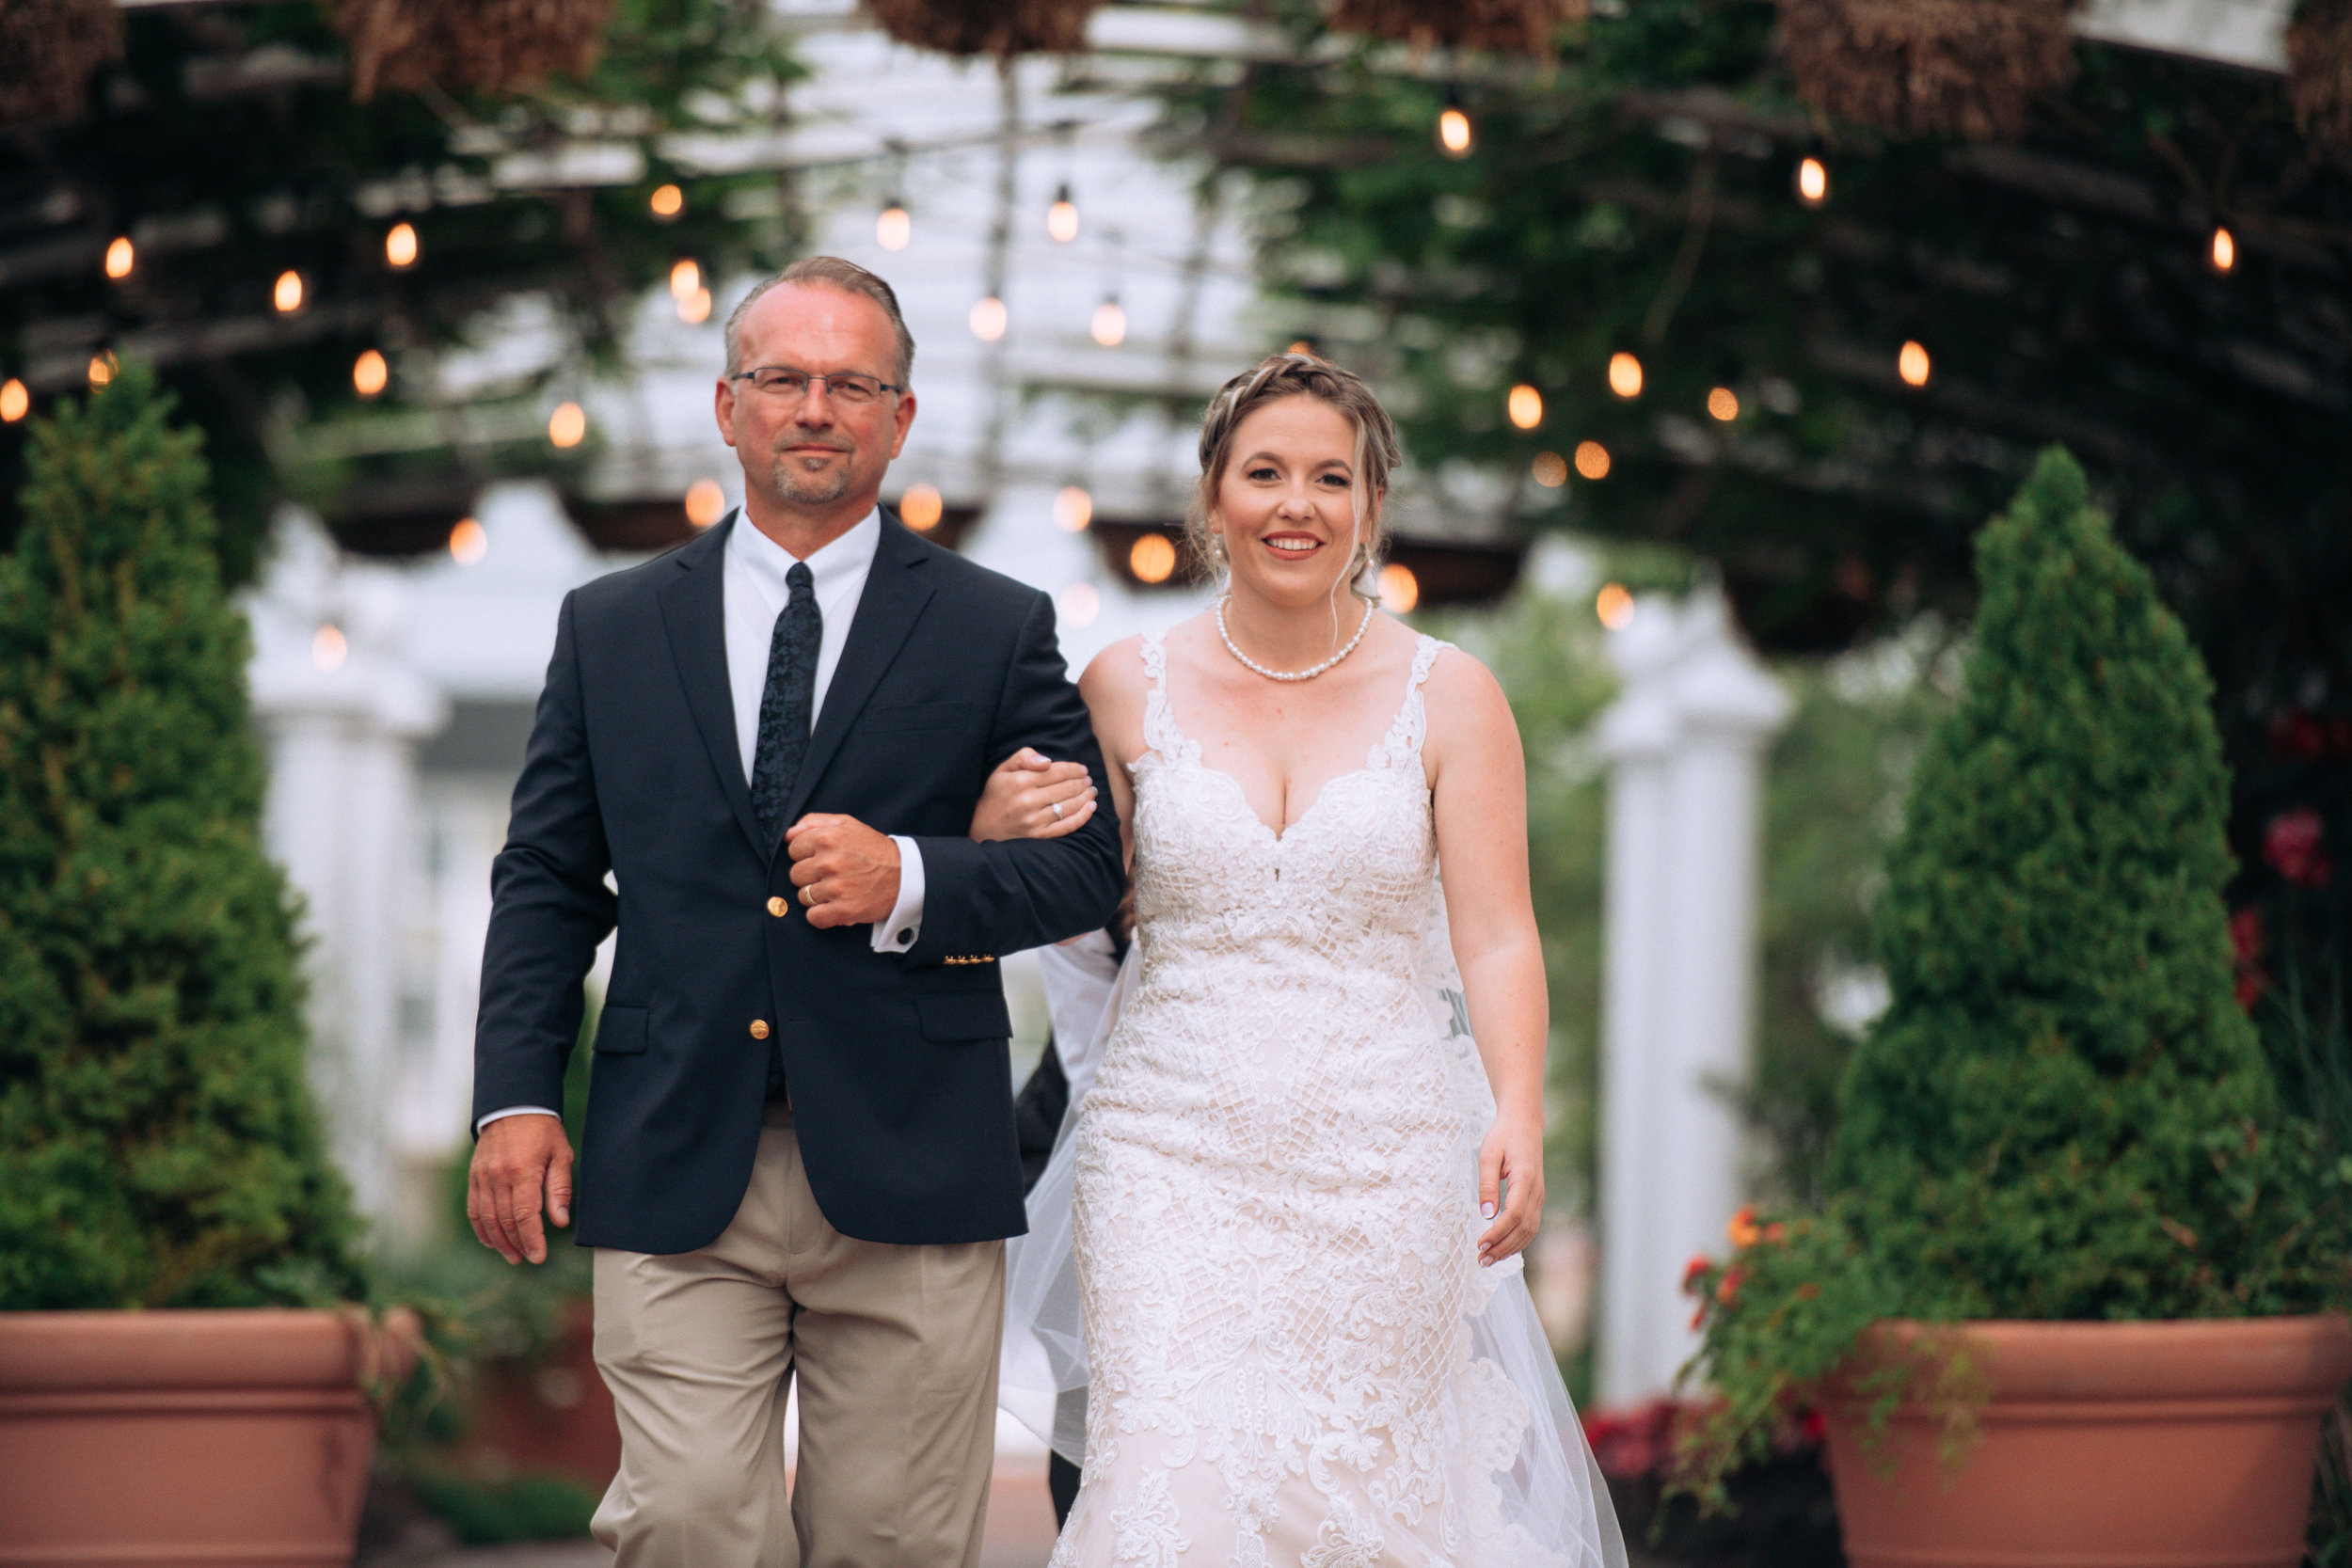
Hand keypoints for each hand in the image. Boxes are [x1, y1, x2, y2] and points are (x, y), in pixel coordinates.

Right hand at [468, 1113, 573, 1264]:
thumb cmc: (543, 1132)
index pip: (525, 1215)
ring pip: (487, 1219)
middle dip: (518, 1244)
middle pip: (506, 1221)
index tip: (539, 1257)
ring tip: (513, 1256)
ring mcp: (483, 1177)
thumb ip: (559, 1190)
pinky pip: (474, 1209)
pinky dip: (481, 1229)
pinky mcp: (475, 1177)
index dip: (532, 1239)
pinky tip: (492, 1241)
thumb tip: (560, 1222)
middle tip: (529, 1258)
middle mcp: (499, 1176)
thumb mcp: (561, 1155)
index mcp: (523, 1171)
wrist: (514, 1106)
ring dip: (499, 1242)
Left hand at [785, 813, 900, 926]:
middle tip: (830, 875)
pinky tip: (834, 906)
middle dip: (810, 876)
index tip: (821, 858)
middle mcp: (829, 862)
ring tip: (836, 890)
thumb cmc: (873, 849)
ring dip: (817, 896)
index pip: (793, 848)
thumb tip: (788, 833)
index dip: (806, 854)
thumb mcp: (848, 824)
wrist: (905, 876)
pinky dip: (822, 915)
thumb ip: (814, 822)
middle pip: (795, 874)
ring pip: (803, 896)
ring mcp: (835, 888)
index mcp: (828, 837)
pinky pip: (813, 917)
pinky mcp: (842, 910)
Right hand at [970, 747, 1096, 841]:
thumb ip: (1024, 757)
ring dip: (1086, 797)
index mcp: (1020, 781)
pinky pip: (1067, 826)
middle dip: (1082, 782)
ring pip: (1069, 806)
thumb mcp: (1003, 770)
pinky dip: (1083, 816)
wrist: (982, 827)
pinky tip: (1091, 808)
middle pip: (1066, 788)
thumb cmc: (996, 794)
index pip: (1056, 771)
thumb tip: (1047, 761)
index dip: (1074, 769)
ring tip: (1092, 791)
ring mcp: (1034, 820)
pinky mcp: (1039, 836)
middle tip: (1088, 780)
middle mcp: (1028, 801)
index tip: (1082, 769)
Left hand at [1476, 1110, 1544, 1267]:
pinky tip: (1502, 1249)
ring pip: (1530, 1231)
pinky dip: (1518, 1241)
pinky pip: (1531, 1226)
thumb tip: (1486, 1215)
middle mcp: (1537, 1191)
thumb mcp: (1488, 1154)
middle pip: (1523, 1229)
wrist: (1524, 1124)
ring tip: (1489, 1260)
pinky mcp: (1536, 1199)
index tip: (1480, 1244)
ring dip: (1510, 1248)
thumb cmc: (1504, 1136)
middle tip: (1481, 1261)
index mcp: (1525, 1179)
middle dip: (1502, 1248)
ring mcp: (1539, 1196)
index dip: (1498, 1233)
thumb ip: (1487, 1184)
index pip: (1514, 1215)